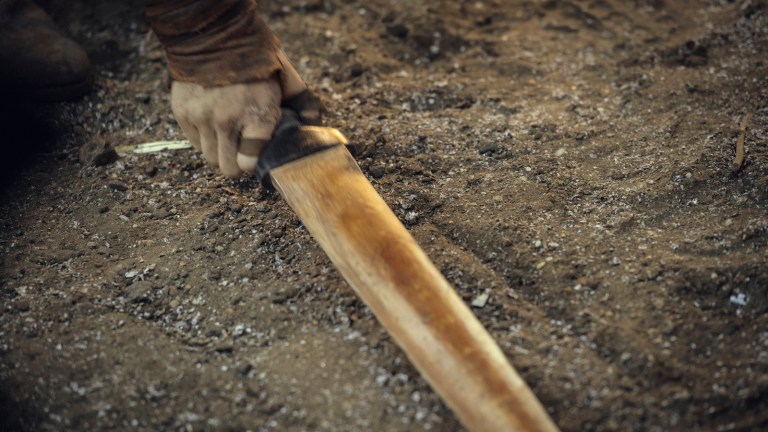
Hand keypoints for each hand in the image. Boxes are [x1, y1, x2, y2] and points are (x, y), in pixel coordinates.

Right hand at [170, 51, 322, 177]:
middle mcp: (226, 121)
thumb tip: (313, 125)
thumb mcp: (287, 82)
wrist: (216, 36)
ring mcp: (202, 118)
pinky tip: (212, 120)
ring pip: (210, 157)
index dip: (255, 161)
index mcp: (256, 116)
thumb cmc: (258, 62)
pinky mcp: (183, 112)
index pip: (249, 163)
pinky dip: (204, 136)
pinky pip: (194, 141)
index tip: (257, 153)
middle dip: (237, 163)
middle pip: (228, 169)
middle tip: (242, 150)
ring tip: (228, 132)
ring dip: (220, 149)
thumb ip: (302, 105)